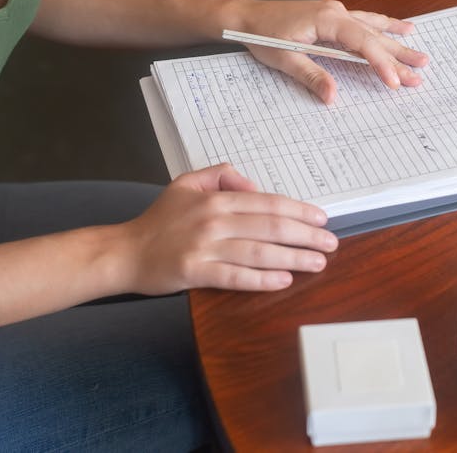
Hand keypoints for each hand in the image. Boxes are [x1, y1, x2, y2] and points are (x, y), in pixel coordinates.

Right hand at [115, 164, 337, 293]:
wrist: (125, 252)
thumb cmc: (159, 220)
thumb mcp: (187, 183)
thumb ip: (221, 176)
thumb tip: (253, 185)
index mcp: (215, 197)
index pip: (267, 202)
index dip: (299, 211)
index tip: (321, 219)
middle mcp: (213, 219)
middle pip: (270, 226)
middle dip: (306, 236)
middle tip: (331, 244)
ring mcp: (204, 246)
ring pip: (259, 252)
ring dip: (293, 258)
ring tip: (318, 263)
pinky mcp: (195, 272)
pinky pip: (235, 276)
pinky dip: (261, 280)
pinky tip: (284, 281)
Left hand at [229, 0, 428, 102]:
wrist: (248, 17)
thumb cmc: (262, 36)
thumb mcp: (285, 60)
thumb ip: (312, 76)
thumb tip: (333, 97)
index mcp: (327, 20)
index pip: (362, 43)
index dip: (380, 63)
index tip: (394, 82)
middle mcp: (337, 13)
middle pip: (374, 36)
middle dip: (398, 56)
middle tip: (420, 72)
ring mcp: (336, 13)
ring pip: (373, 29)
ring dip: (397, 42)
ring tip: (420, 51)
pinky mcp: (333, 17)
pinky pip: (365, 21)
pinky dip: (384, 26)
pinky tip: (401, 28)